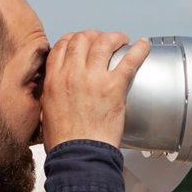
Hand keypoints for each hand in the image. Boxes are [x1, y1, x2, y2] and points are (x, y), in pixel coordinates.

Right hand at [39, 30, 150, 149]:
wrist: (78, 156)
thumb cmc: (63, 142)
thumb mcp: (47, 111)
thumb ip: (51, 95)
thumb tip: (55, 91)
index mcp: (54, 79)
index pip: (62, 45)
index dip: (73, 38)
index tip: (81, 41)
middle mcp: (72, 74)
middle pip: (83, 39)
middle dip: (93, 35)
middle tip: (102, 40)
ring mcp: (93, 79)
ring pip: (104, 43)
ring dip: (114, 37)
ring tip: (122, 40)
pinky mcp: (113, 87)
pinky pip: (129, 60)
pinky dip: (139, 50)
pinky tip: (143, 44)